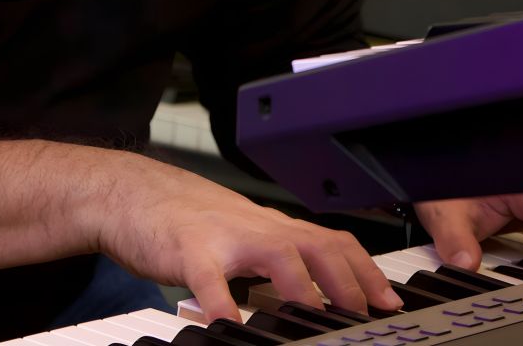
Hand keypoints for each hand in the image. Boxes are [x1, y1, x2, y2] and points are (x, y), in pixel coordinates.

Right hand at [92, 153, 402, 321]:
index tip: (388, 302)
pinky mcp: (187, 249)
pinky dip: (225, 304)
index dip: (364, 271)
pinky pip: (210, 279)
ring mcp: (225, 235)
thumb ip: (273, 264)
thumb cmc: (188, 221)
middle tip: (365, 316)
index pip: (332, 242)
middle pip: (317, 244)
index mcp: (272, 228)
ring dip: (302, 287)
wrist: (133, 193)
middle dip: (348, 281)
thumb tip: (313, 297)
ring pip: (276, 252)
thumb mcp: (241, 238)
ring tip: (316, 321)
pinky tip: (232, 328)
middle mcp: (257, 227)